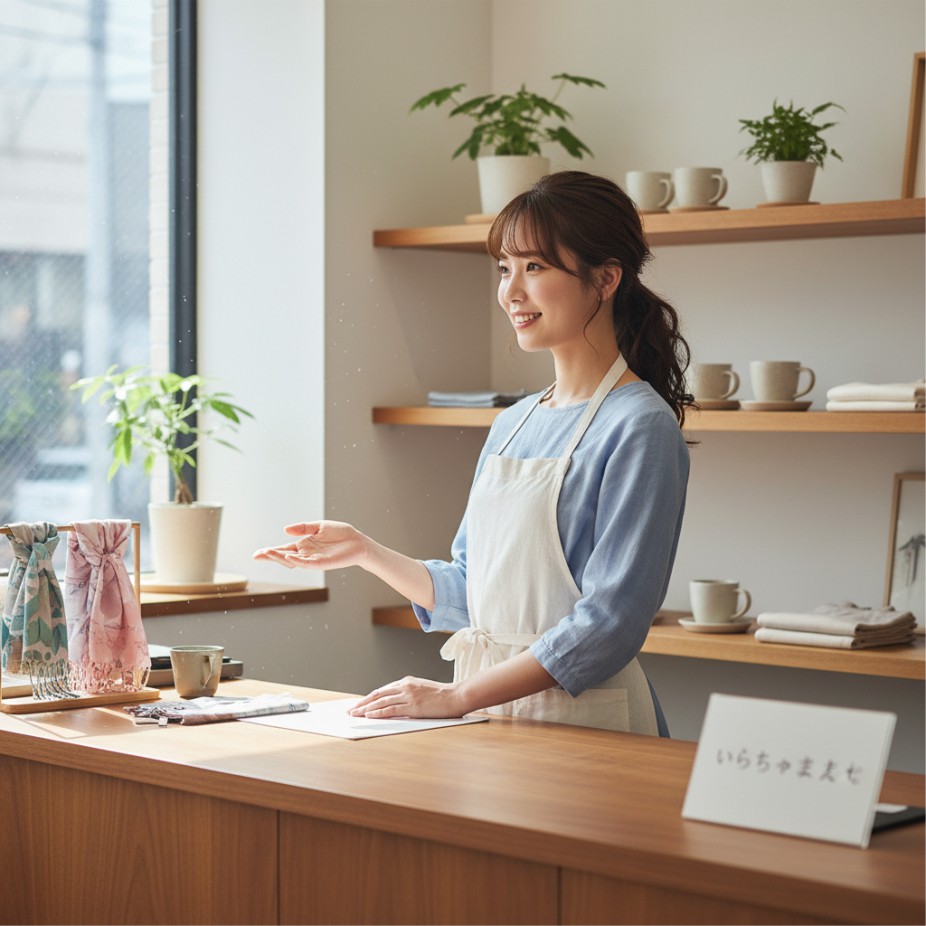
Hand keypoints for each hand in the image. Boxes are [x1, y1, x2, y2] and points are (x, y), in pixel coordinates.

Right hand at [253, 520, 368, 570]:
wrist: (358, 541)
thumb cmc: (340, 534)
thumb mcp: (319, 526)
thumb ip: (303, 527)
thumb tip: (285, 530)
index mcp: (304, 545)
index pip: (284, 549)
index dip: (271, 551)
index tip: (257, 553)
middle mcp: (306, 554)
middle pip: (284, 557)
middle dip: (271, 556)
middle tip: (258, 555)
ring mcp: (313, 560)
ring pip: (293, 561)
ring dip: (280, 558)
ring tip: (268, 553)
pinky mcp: (322, 563)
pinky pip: (307, 563)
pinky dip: (297, 561)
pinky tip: (288, 557)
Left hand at [349, 676, 465, 718]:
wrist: (456, 696)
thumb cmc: (442, 696)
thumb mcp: (422, 690)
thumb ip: (408, 694)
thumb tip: (395, 704)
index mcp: (407, 682)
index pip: (383, 690)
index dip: (369, 698)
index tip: (360, 704)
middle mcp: (405, 686)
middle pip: (378, 695)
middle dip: (363, 703)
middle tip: (351, 710)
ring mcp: (408, 695)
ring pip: (381, 702)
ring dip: (366, 709)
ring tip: (355, 714)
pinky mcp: (412, 706)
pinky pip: (390, 709)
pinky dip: (378, 712)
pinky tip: (369, 715)